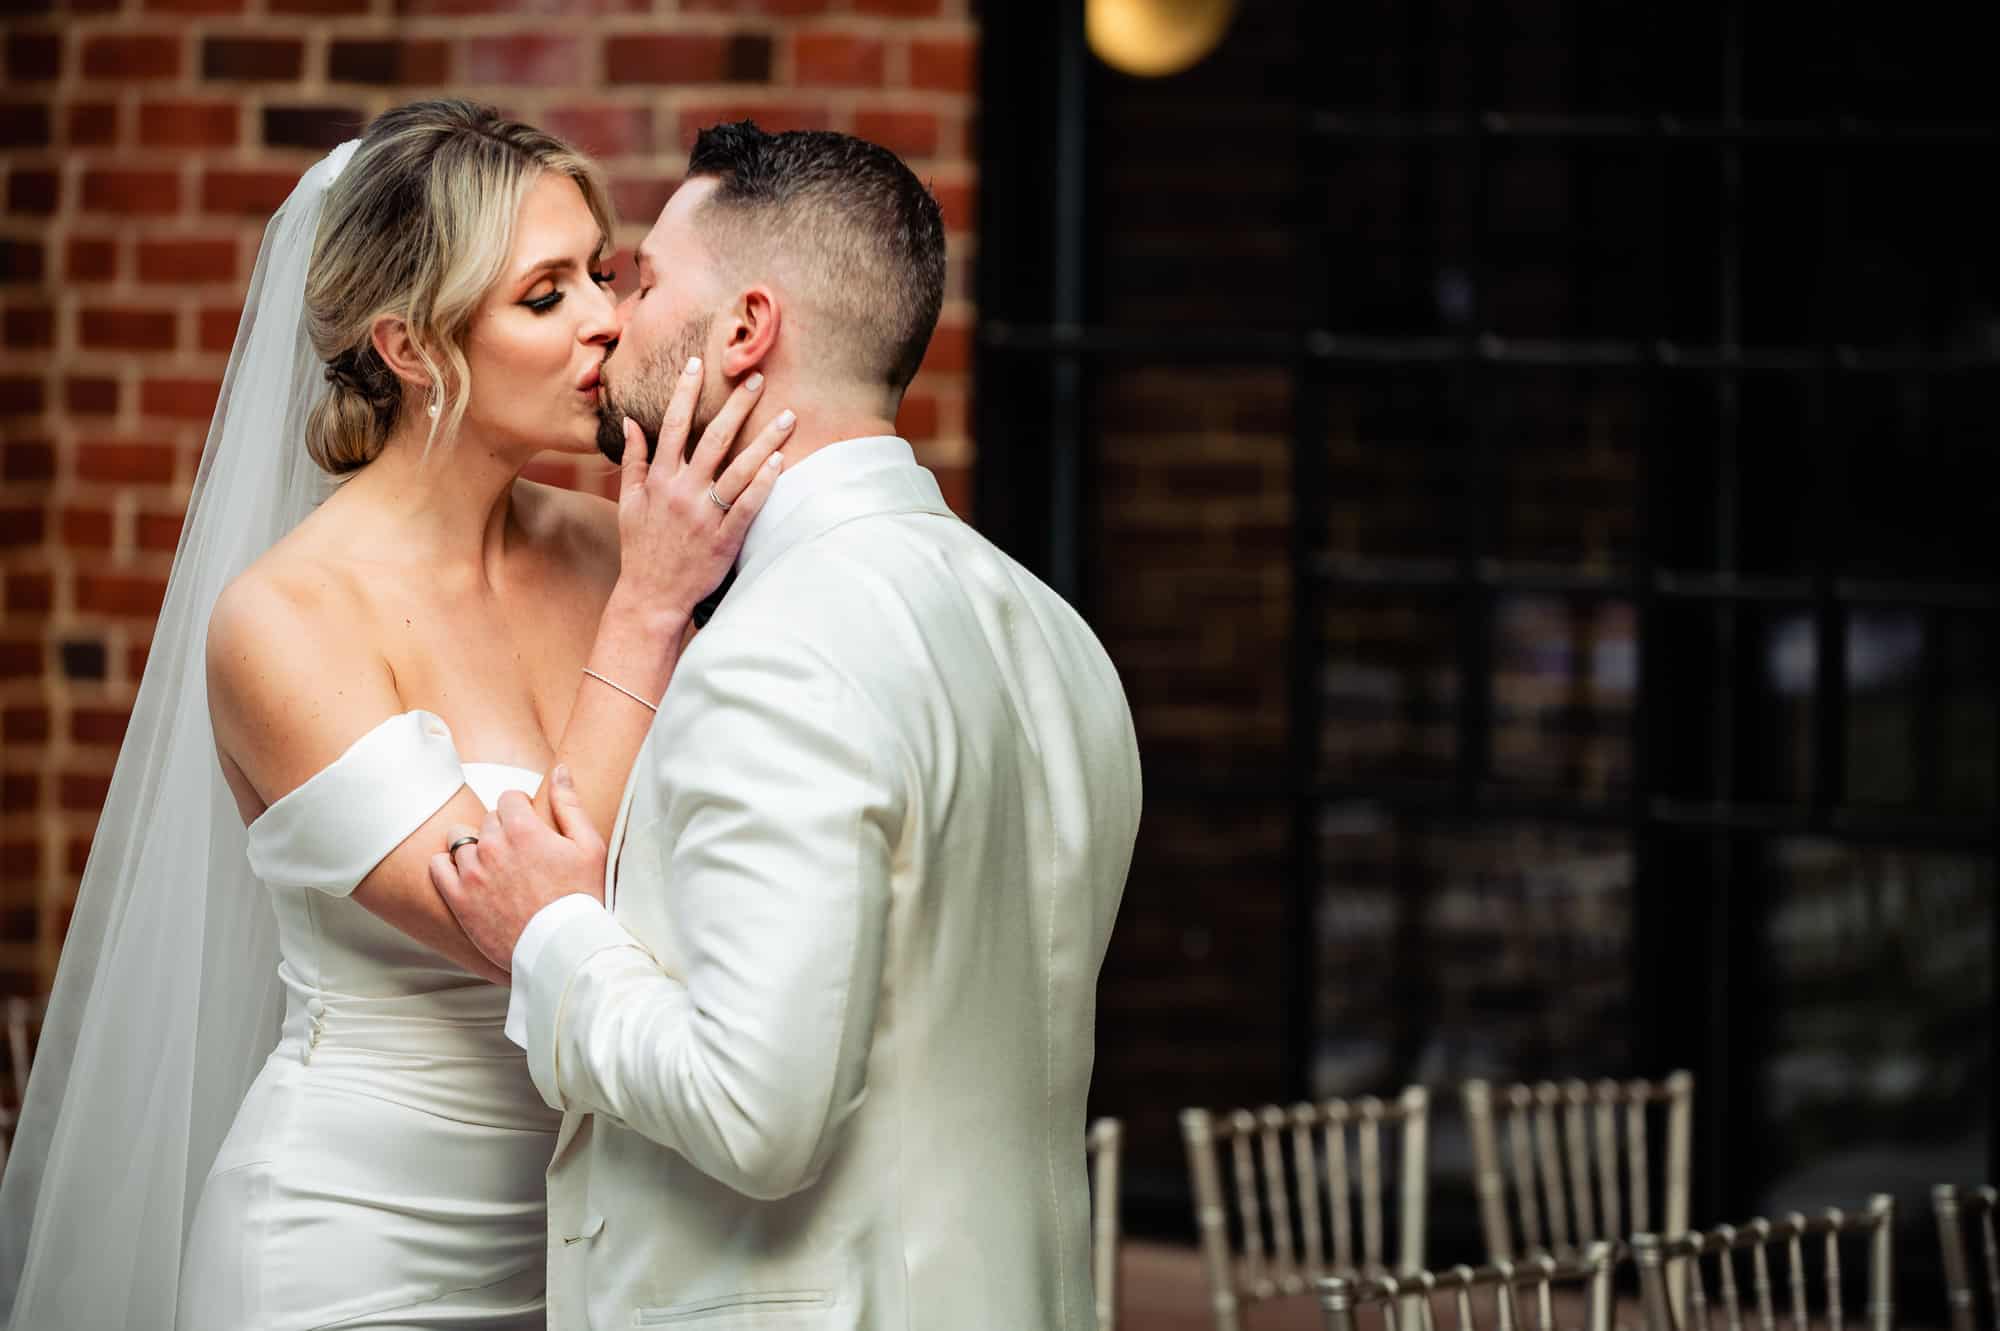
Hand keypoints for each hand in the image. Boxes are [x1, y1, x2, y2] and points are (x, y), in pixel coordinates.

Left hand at [430, 765, 608, 974]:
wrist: (564, 948)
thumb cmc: (583, 898)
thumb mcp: (590, 846)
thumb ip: (569, 803)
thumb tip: (559, 770)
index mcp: (523, 829)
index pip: (509, 798)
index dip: (522, 810)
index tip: (531, 827)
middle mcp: (493, 846)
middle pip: (487, 819)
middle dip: (502, 830)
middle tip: (521, 854)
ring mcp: (472, 873)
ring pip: (460, 840)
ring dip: (476, 847)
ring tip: (495, 866)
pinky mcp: (458, 899)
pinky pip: (438, 867)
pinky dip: (448, 866)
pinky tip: (468, 876)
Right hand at [614, 359, 792, 621]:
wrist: (651, 596)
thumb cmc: (641, 547)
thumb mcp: (628, 502)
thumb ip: (633, 460)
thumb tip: (631, 420)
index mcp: (659, 479)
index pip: (672, 425)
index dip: (685, 391)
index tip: (698, 362)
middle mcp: (682, 492)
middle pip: (714, 439)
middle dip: (737, 406)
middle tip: (758, 378)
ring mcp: (705, 515)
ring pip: (739, 469)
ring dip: (765, 441)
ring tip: (788, 417)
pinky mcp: (724, 539)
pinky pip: (748, 506)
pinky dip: (763, 484)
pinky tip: (780, 464)